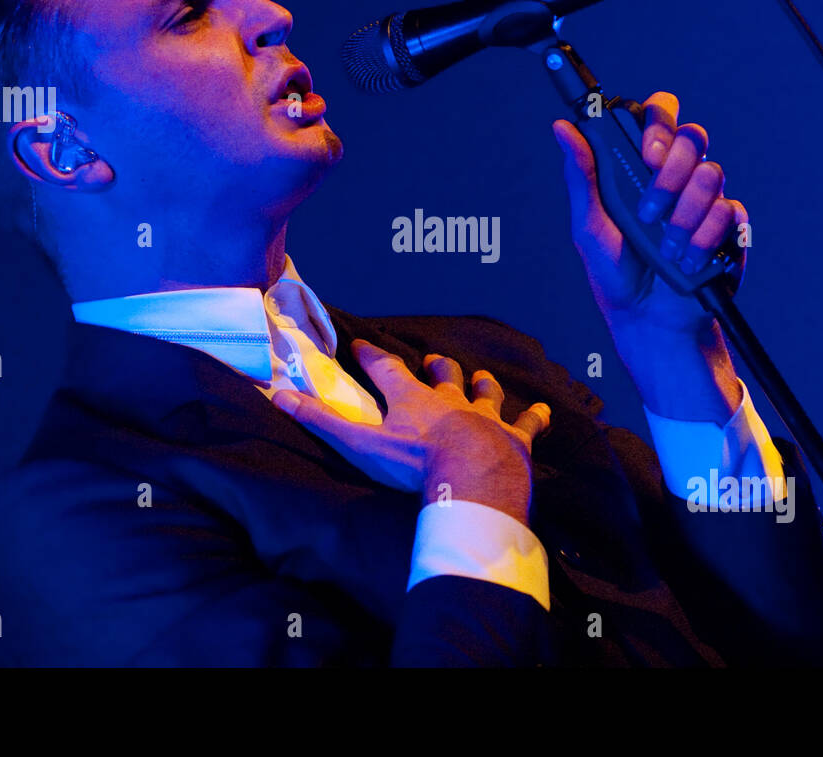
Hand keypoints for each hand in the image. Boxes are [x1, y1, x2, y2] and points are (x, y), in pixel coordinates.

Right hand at [271, 339, 551, 524]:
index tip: (362, 344)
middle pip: (443, 375)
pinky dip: (535, 417)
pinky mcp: (514, 439)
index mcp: (412, 400)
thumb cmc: (413, 463)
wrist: (471, 477)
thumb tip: (279, 398)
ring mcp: (486, 418)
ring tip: (481, 377)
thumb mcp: (359, 443)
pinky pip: (528, 423)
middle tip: (432, 360)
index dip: (373, 357)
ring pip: (485, 393)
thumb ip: (321, 421)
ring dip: (482, 385)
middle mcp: (451, 401)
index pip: (387, 370)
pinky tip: (544, 411)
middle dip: (437, 367)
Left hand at [551, 91, 747, 335]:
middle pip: (694, 136)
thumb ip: (581, 174)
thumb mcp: (589, 223)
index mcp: (644, 166)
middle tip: (650, 210)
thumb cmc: (614, 271)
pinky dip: (703, 239)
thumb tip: (563, 127)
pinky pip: (728, 212)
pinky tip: (686, 260)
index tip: (645, 154)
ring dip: (683, 216)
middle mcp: (679, 176)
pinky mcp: (730, 227)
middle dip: (672, 172)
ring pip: (711, 175)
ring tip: (664, 248)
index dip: (659, 121)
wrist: (646, 319)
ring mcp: (707, 200)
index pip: (661, 116)